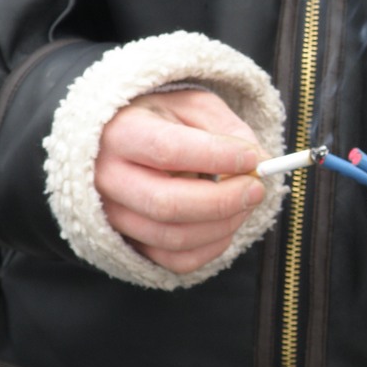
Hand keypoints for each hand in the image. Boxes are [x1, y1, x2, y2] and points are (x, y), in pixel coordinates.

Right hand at [94, 89, 265, 274]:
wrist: (121, 142)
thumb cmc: (162, 120)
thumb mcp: (193, 106)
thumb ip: (227, 128)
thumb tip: (258, 160)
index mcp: (120, 133)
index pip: (168, 150)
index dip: (217, 157)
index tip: (251, 158)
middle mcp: (108, 178)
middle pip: (167, 204)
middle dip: (224, 200)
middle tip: (256, 188)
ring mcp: (114, 216)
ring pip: (174, 237)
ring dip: (223, 225)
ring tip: (244, 202)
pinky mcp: (130, 242)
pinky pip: (176, 260)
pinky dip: (212, 247)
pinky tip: (225, 223)